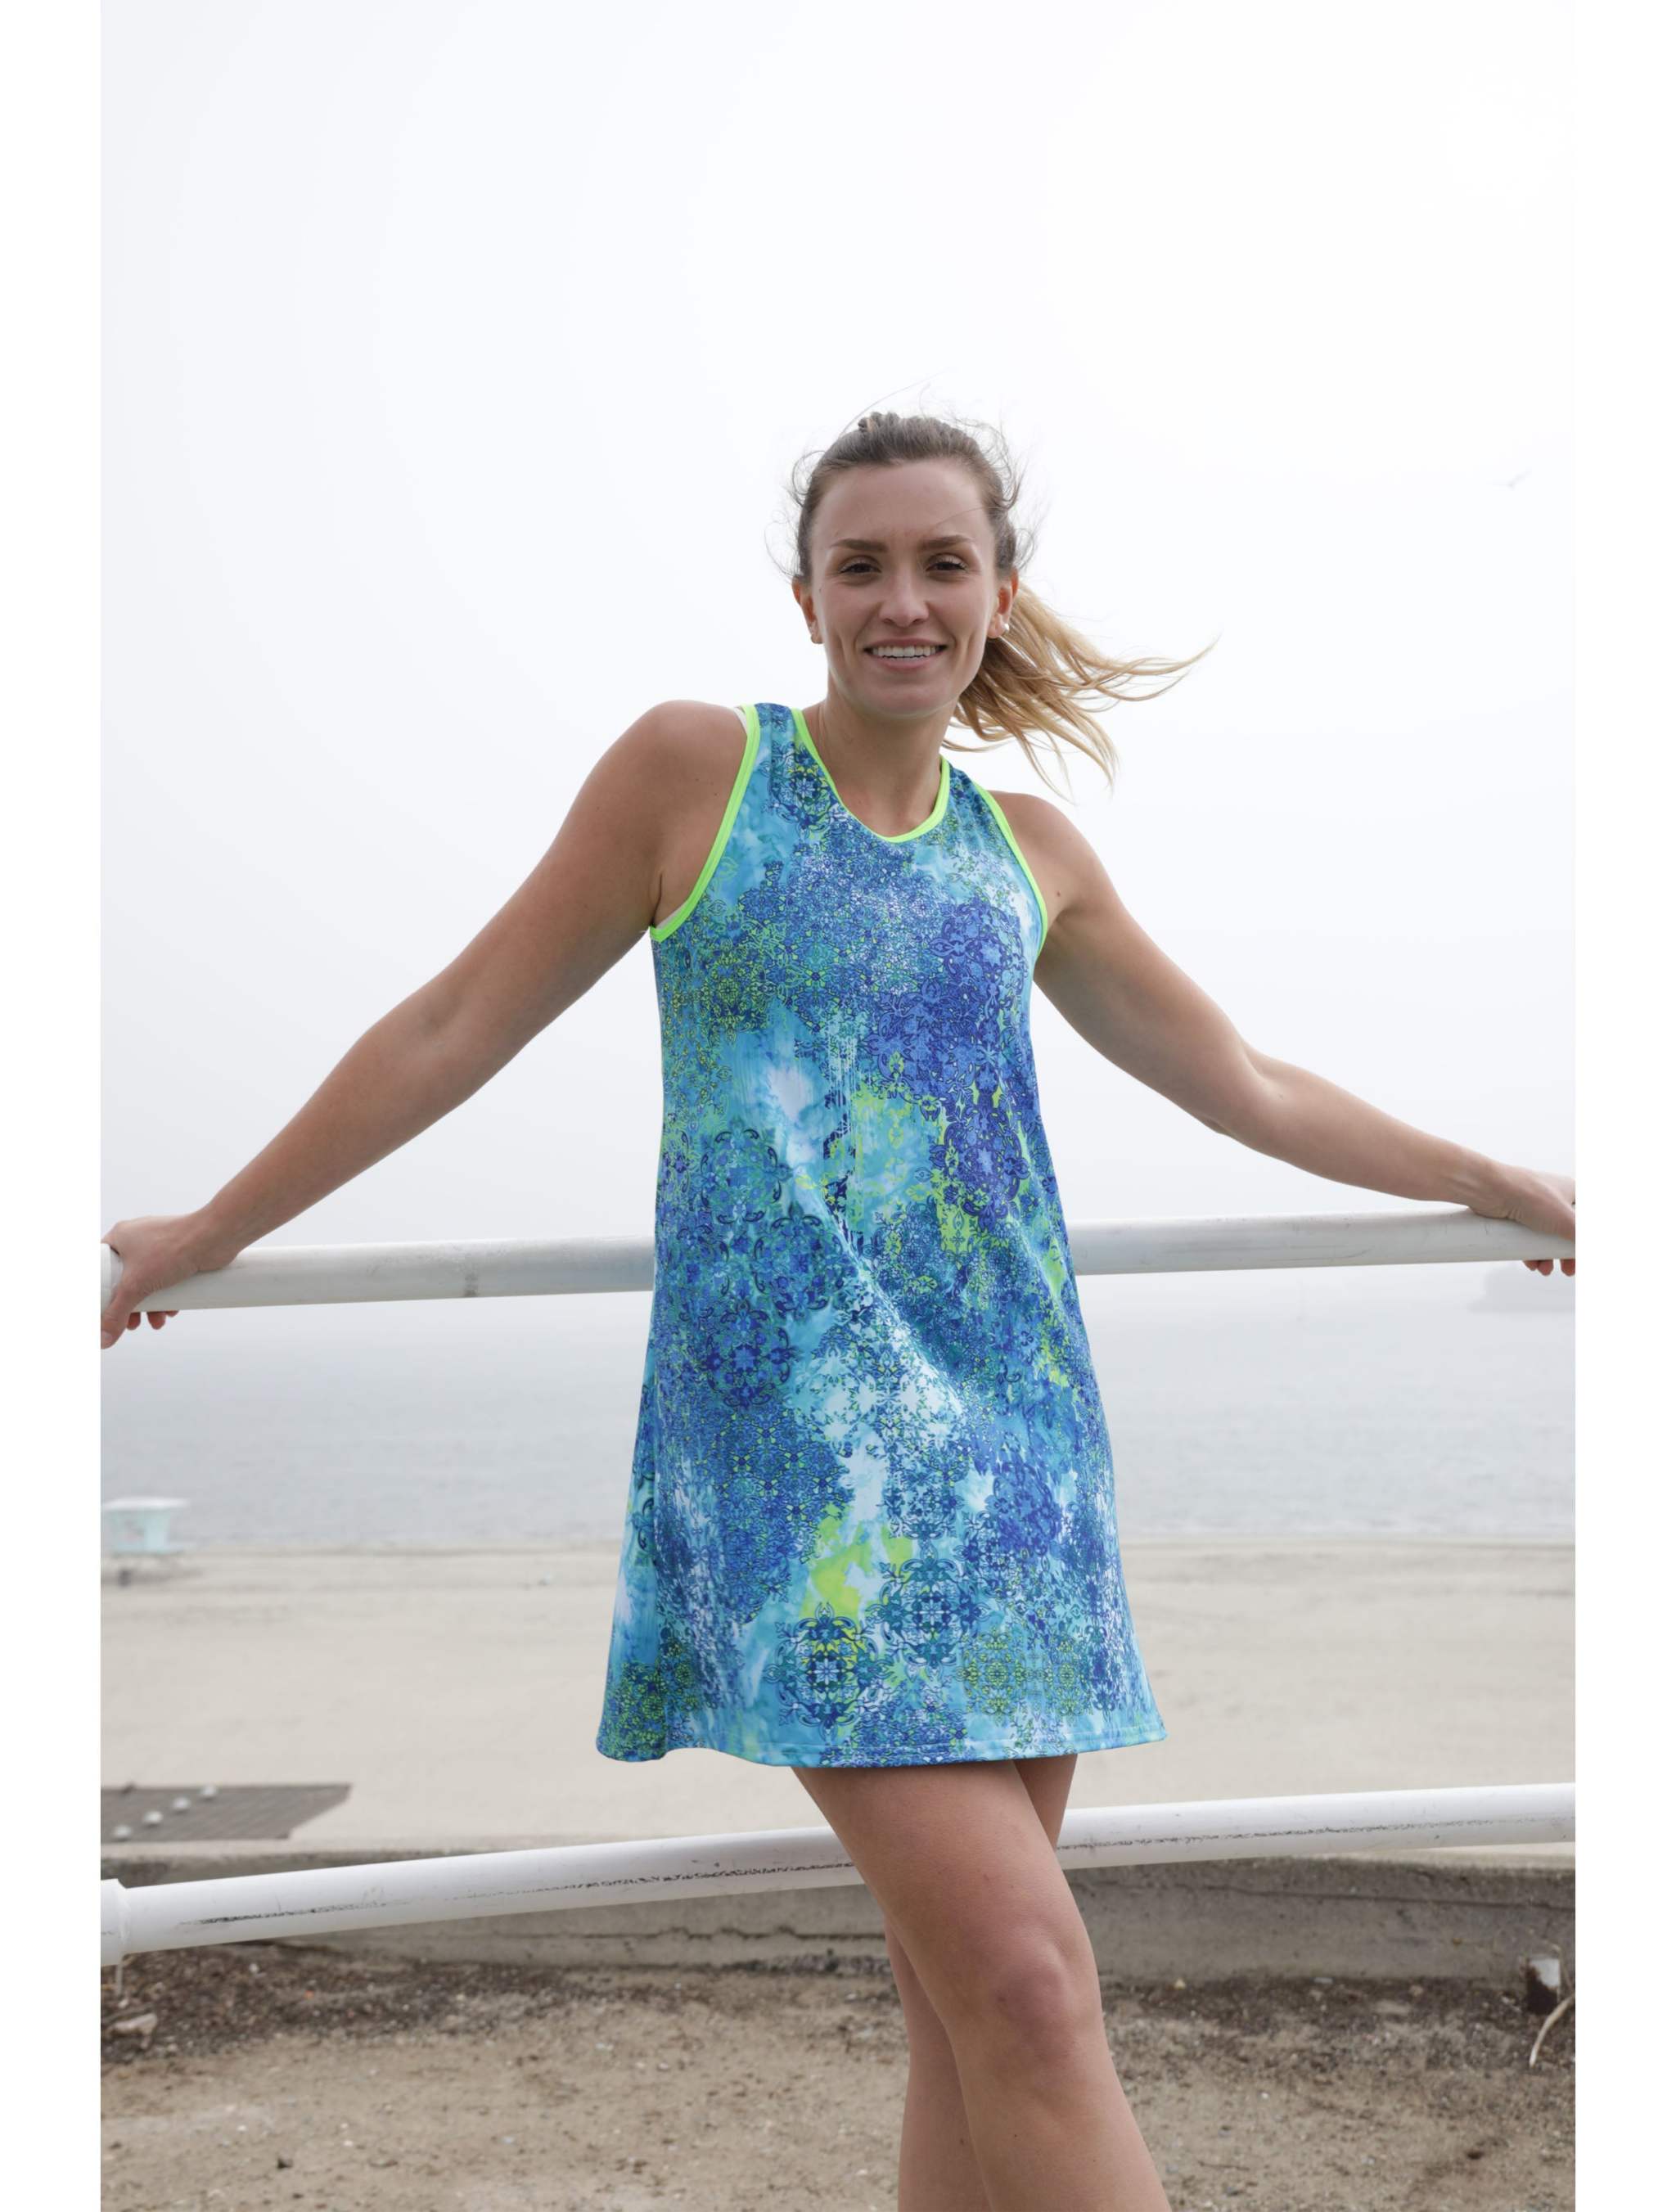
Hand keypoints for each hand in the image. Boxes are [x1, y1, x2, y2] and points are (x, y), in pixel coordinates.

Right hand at [100, 1214, 229, 1349]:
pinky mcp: (180, 1254)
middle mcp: (139, 1238)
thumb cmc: (172, 1249)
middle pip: (126, 1278)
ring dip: (151, 1305)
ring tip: (157, 1322)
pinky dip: (169, 1296)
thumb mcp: (136, 1286)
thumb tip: (104, 1340)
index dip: (101, 1287)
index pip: (100, 1264)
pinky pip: (168, 1279)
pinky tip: (172, 1311)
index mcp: (120, 1236)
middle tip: (133, 1323)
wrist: (214, 1238)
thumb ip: (117, 1314)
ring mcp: (161, 1246)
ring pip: (149, 1281)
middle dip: (131, 1304)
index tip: (104, 1307)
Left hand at [1473, 1168, 1575, 1277]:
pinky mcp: (1515, 1216)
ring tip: (1544, 1270)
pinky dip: (1531, 1252)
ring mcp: (1533, 1208)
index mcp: (1571, 1192)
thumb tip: (1590, 1251)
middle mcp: (1553, 1198)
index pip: (1585, 1219)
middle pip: (1566, 1231)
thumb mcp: (1565, 1220)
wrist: (1489, 1190)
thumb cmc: (1529, 1196)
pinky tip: (1531, 1264)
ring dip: (1548, 1257)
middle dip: (1566, 1254)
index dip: (1585, 1239)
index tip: (1581, 1257)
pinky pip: (1527, 1238)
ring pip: (1546, 1237)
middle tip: (1567, 1270)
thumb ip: (1583, 1238)